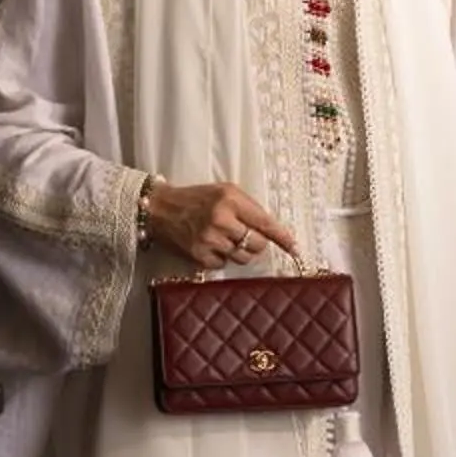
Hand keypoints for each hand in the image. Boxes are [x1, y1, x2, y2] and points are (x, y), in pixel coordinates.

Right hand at [140, 180, 300, 273]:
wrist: (161, 209)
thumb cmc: (196, 198)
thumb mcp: (224, 192)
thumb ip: (248, 208)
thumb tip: (272, 230)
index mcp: (230, 199)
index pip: (264, 222)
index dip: (282, 237)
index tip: (294, 247)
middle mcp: (221, 219)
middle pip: (257, 245)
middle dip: (256, 243)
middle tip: (245, 236)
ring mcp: (209, 239)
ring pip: (243, 257)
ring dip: (240, 251)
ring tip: (226, 239)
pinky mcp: (199, 255)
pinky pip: (224, 265)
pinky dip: (223, 258)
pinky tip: (212, 246)